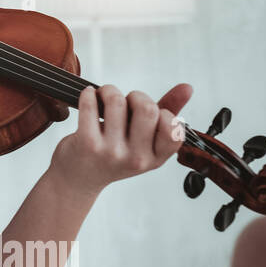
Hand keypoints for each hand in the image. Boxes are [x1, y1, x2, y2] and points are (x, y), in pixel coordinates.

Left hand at [51, 83, 192, 195]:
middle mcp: (136, 159)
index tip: (149, 114)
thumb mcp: (144, 141)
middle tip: (126, 102)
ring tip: (105, 97)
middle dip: (137, 96)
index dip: (163, 113)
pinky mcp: (87, 144)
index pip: (174, 129)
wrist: (78, 178)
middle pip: (147, 109)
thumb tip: (187, 87)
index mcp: (156, 158)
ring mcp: (112, 152)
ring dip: (110, 91)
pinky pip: (90, 105)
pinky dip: (89, 94)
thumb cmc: (114, 154)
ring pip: (117, 101)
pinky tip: (89, 96)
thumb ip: (168, 112)